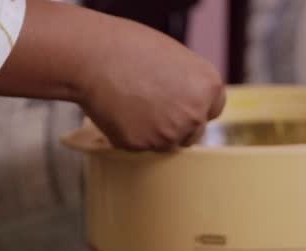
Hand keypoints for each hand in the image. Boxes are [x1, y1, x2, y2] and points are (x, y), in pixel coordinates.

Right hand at [0, 0, 224, 150]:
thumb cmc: (130, 48)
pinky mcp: (142, 146)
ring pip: (165, 143)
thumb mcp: (174, 59)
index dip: (193, 107)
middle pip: (192, 133)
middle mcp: (194, 115)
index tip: (178, 103)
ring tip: (132, 104)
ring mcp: (168, 134)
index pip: (212, 111)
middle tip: (151, 105)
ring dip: (153, 132)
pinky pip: (140, 146)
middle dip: (176, 125)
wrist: (94, 58)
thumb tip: (188, 104)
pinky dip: (131, 134)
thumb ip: (188, 85)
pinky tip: (120, 111)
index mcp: (208, 88)